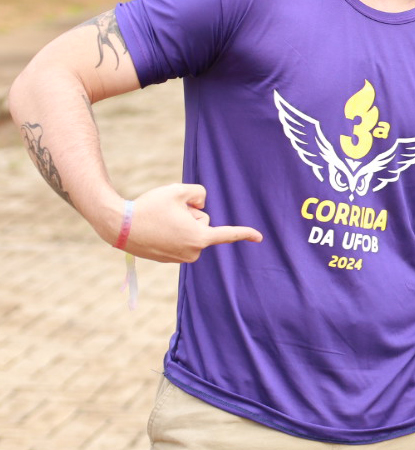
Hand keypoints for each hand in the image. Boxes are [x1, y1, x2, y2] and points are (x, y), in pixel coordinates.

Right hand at [114, 183, 262, 263]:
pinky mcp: (168, 259)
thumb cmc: (150, 207)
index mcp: (199, 238)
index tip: (260, 237)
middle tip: (169, 213)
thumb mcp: (178, 190)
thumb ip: (200, 192)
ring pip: (190, 232)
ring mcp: (180, 258)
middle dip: (191, 215)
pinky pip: (179, 238)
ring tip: (160, 221)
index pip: (227, 234)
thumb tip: (202, 203)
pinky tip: (155, 228)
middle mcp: (193, 252)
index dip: (245, 233)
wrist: (119, 226)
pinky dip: (171, 231)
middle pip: (203, 224)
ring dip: (180, 223)